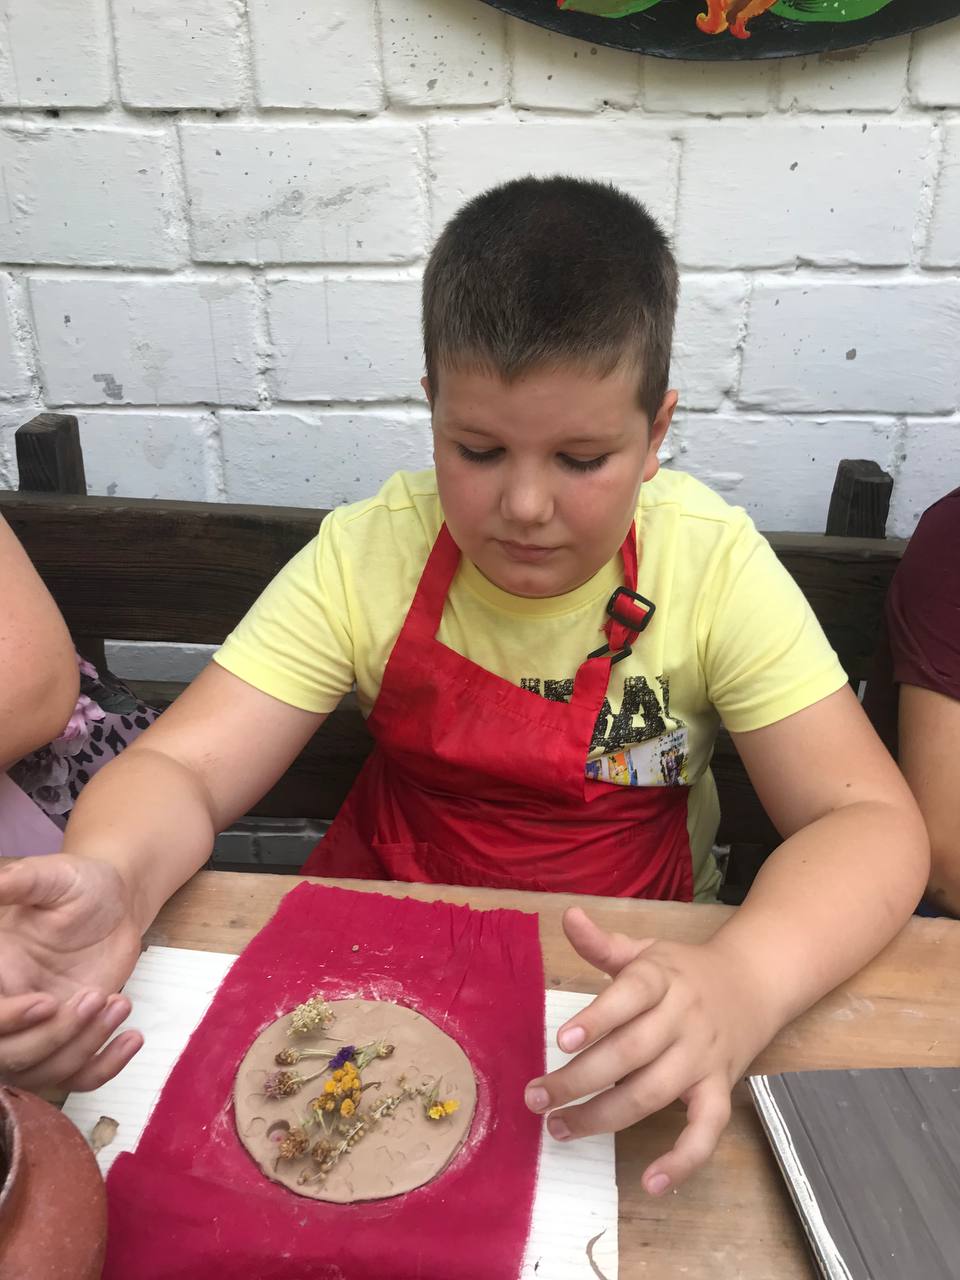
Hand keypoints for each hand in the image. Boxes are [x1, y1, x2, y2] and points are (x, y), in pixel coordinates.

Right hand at [0, 854, 143, 1090]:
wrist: (116, 901)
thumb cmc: (83, 885)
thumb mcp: (55, 876)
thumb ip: (23, 881)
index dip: (10, 1020)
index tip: (47, 1001)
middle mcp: (11, 1004)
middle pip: (8, 1056)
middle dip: (52, 1037)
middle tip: (94, 997)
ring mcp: (40, 1028)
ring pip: (44, 1071)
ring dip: (85, 1046)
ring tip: (121, 1003)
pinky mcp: (72, 1037)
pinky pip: (78, 1077)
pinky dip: (105, 1068)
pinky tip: (133, 1037)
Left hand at [524, 907, 774, 1195]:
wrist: (753, 984)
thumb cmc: (683, 971)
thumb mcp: (645, 950)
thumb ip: (603, 944)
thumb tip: (567, 916)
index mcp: (661, 979)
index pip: (629, 996)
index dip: (597, 1018)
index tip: (560, 1039)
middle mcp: (683, 1019)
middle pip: (631, 1054)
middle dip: (580, 1080)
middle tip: (537, 1098)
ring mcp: (702, 1058)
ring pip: (653, 1094)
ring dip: (605, 1117)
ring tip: (560, 1128)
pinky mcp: (719, 1089)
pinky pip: (706, 1130)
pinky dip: (683, 1159)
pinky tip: (651, 1181)